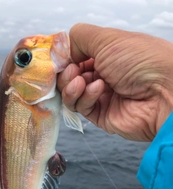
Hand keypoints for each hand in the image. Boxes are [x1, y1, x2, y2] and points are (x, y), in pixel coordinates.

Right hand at [57, 23, 172, 140]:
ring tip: (82, 81)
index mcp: (106, 55)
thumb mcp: (107, 39)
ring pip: (72, 94)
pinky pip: (82, 108)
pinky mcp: (101, 116)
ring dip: (72, 86)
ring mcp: (101, 97)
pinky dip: (85, 97)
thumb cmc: (140, 61)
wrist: (162, 93)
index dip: (65, 59)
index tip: (59, 59)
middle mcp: (103, 75)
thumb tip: (64, 50)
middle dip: (67, 74)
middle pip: (70, 77)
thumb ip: (79, 38)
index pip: (75, 58)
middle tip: (74, 71)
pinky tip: (98, 90)